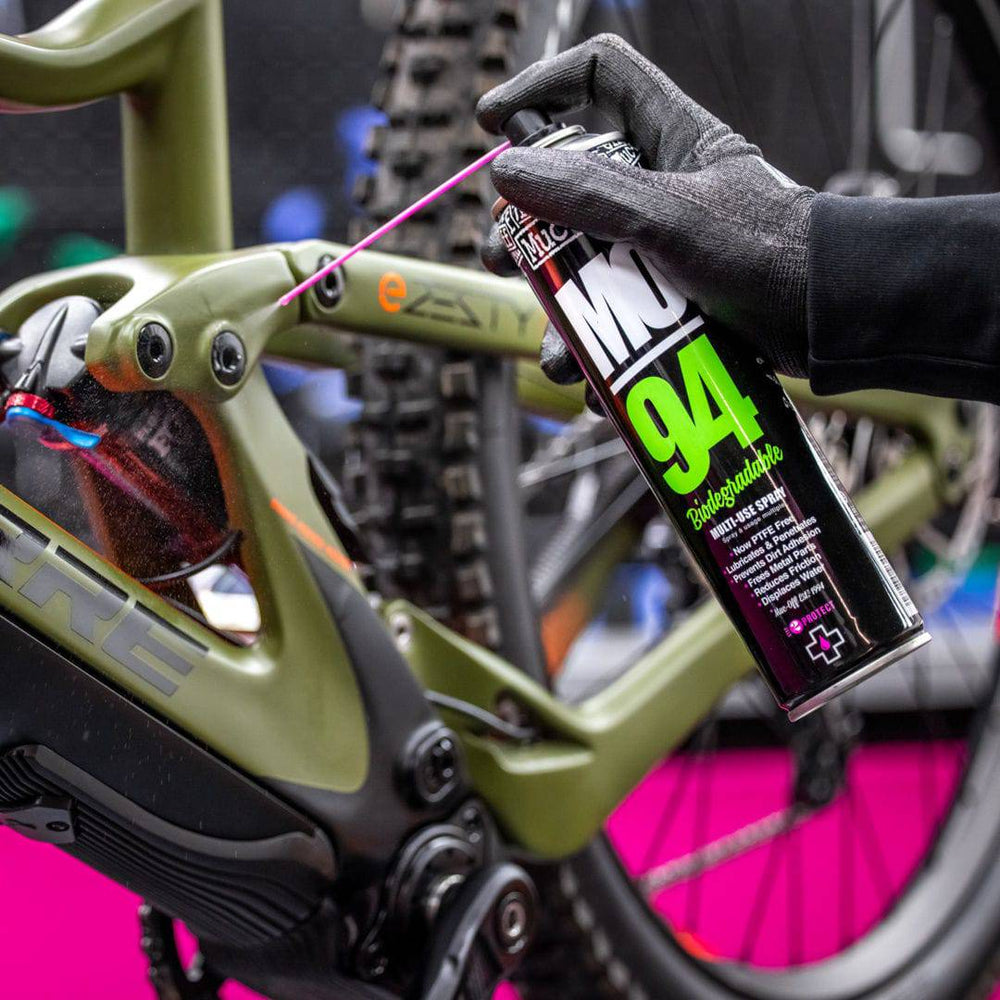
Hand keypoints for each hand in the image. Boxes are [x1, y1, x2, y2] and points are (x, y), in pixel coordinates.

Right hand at [476, 33, 815, 395]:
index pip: (599, 77)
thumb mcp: (671, 217)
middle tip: (500, 257)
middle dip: (525, 228)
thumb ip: (590, 194)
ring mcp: (660, 247)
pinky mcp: (668, 302)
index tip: (490, 122)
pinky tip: (590, 383)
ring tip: (553, 356)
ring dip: (555, 314)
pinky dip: (596, 355)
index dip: (541, 87)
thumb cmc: (769, 253)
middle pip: (568, 187)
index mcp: (670, 136)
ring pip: (584, 267)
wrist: (828, 323)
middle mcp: (658, 186)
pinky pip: (613, 321)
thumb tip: (508, 173)